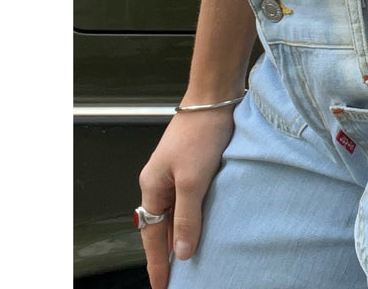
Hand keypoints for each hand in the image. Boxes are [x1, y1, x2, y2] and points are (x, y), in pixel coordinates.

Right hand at [137, 108, 236, 288]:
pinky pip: (188, 199)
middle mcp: (159, 182)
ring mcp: (174, 173)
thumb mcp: (194, 180)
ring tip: (191, 259)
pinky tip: (203, 224)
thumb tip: (182, 253)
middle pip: (162, 226)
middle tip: (177, 278)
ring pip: (175, 213)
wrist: (215, 97)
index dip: (158, 263)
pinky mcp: (191, 164)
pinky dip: (192, 216)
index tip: (162, 286)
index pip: (153, 237)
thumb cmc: (201, 132)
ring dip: (182, 234)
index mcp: (152, 187)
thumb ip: (188, 217)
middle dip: (168, 252)